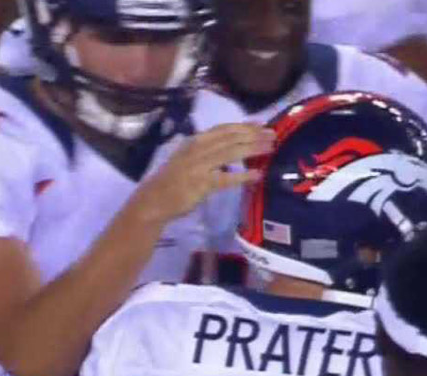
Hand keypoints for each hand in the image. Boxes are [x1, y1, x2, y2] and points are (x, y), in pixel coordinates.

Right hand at [134, 123, 274, 223]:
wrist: (153, 199)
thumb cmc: (174, 179)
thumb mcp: (190, 158)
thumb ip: (209, 151)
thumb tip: (235, 146)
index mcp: (195, 141)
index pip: (223, 129)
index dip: (244, 125)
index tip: (261, 124)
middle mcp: (198, 149)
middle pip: (231, 138)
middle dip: (254, 135)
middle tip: (273, 134)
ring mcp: (199, 166)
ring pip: (231, 153)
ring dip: (253, 148)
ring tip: (270, 148)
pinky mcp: (201, 184)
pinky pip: (226, 178)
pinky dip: (243, 175)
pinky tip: (258, 174)